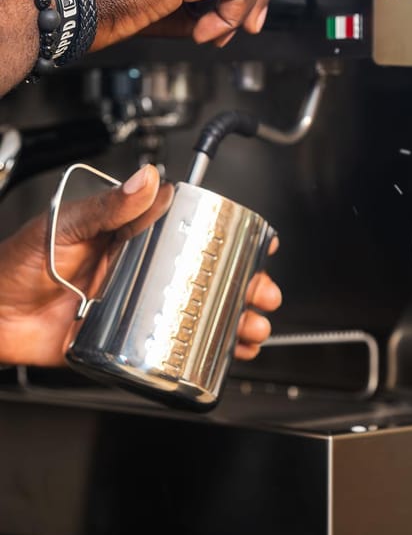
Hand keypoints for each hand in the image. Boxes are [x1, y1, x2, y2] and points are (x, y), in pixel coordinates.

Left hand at [0, 164, 280, 366]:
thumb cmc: (21, 262)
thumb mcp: (67, 224)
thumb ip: (107, 205)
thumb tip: (147, 179)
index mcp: (131, 238)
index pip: (190, 232)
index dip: (228, 237)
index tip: (259, 241)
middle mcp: (139, 272)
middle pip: (204, 278)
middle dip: (243, 287)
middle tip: (264, 293)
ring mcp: (135, 308)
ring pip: (194, 314)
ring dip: (231, 323)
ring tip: (251, 329)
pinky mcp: (124, 342)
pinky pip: (168, 347)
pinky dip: (200, 354)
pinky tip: (223, 356)